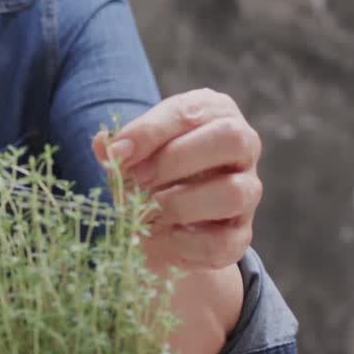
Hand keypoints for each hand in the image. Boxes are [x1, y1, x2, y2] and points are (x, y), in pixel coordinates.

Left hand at [93, 88, 262, 271]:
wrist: (163, 227)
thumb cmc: (149, 174)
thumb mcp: (132, 155)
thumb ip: (119, 149)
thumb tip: (104, 143)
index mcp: (214, 114)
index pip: (190, 112)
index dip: (150, 131)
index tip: (118, 152)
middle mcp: (242, 147)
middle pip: (230, 139)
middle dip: (176, 159)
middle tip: (139, 178)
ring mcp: (248, 192)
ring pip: (233, 192)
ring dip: (182, 202)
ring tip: (152, 209)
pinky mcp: (241, 236)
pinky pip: (223, 241)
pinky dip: (187, 242)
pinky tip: (167, 236)